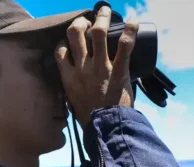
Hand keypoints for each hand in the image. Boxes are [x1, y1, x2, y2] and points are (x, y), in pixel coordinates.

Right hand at [55, 6, 137, 126]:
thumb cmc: (90, 120)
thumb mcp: (73, 103)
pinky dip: (130, 32)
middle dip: (80, 23)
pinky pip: (124, 46)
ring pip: (98, 33)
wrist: (105, 128)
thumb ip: (73, 90)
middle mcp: (82, 68)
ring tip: (105, 11)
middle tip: (87, 20)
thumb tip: (74, 89)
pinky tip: (133, 22)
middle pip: (75, 34)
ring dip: (102, 18)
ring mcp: (100, 67)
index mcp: (69, 77)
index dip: (64, 41)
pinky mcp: (118, 71)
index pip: (60, 51)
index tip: (70, 40)